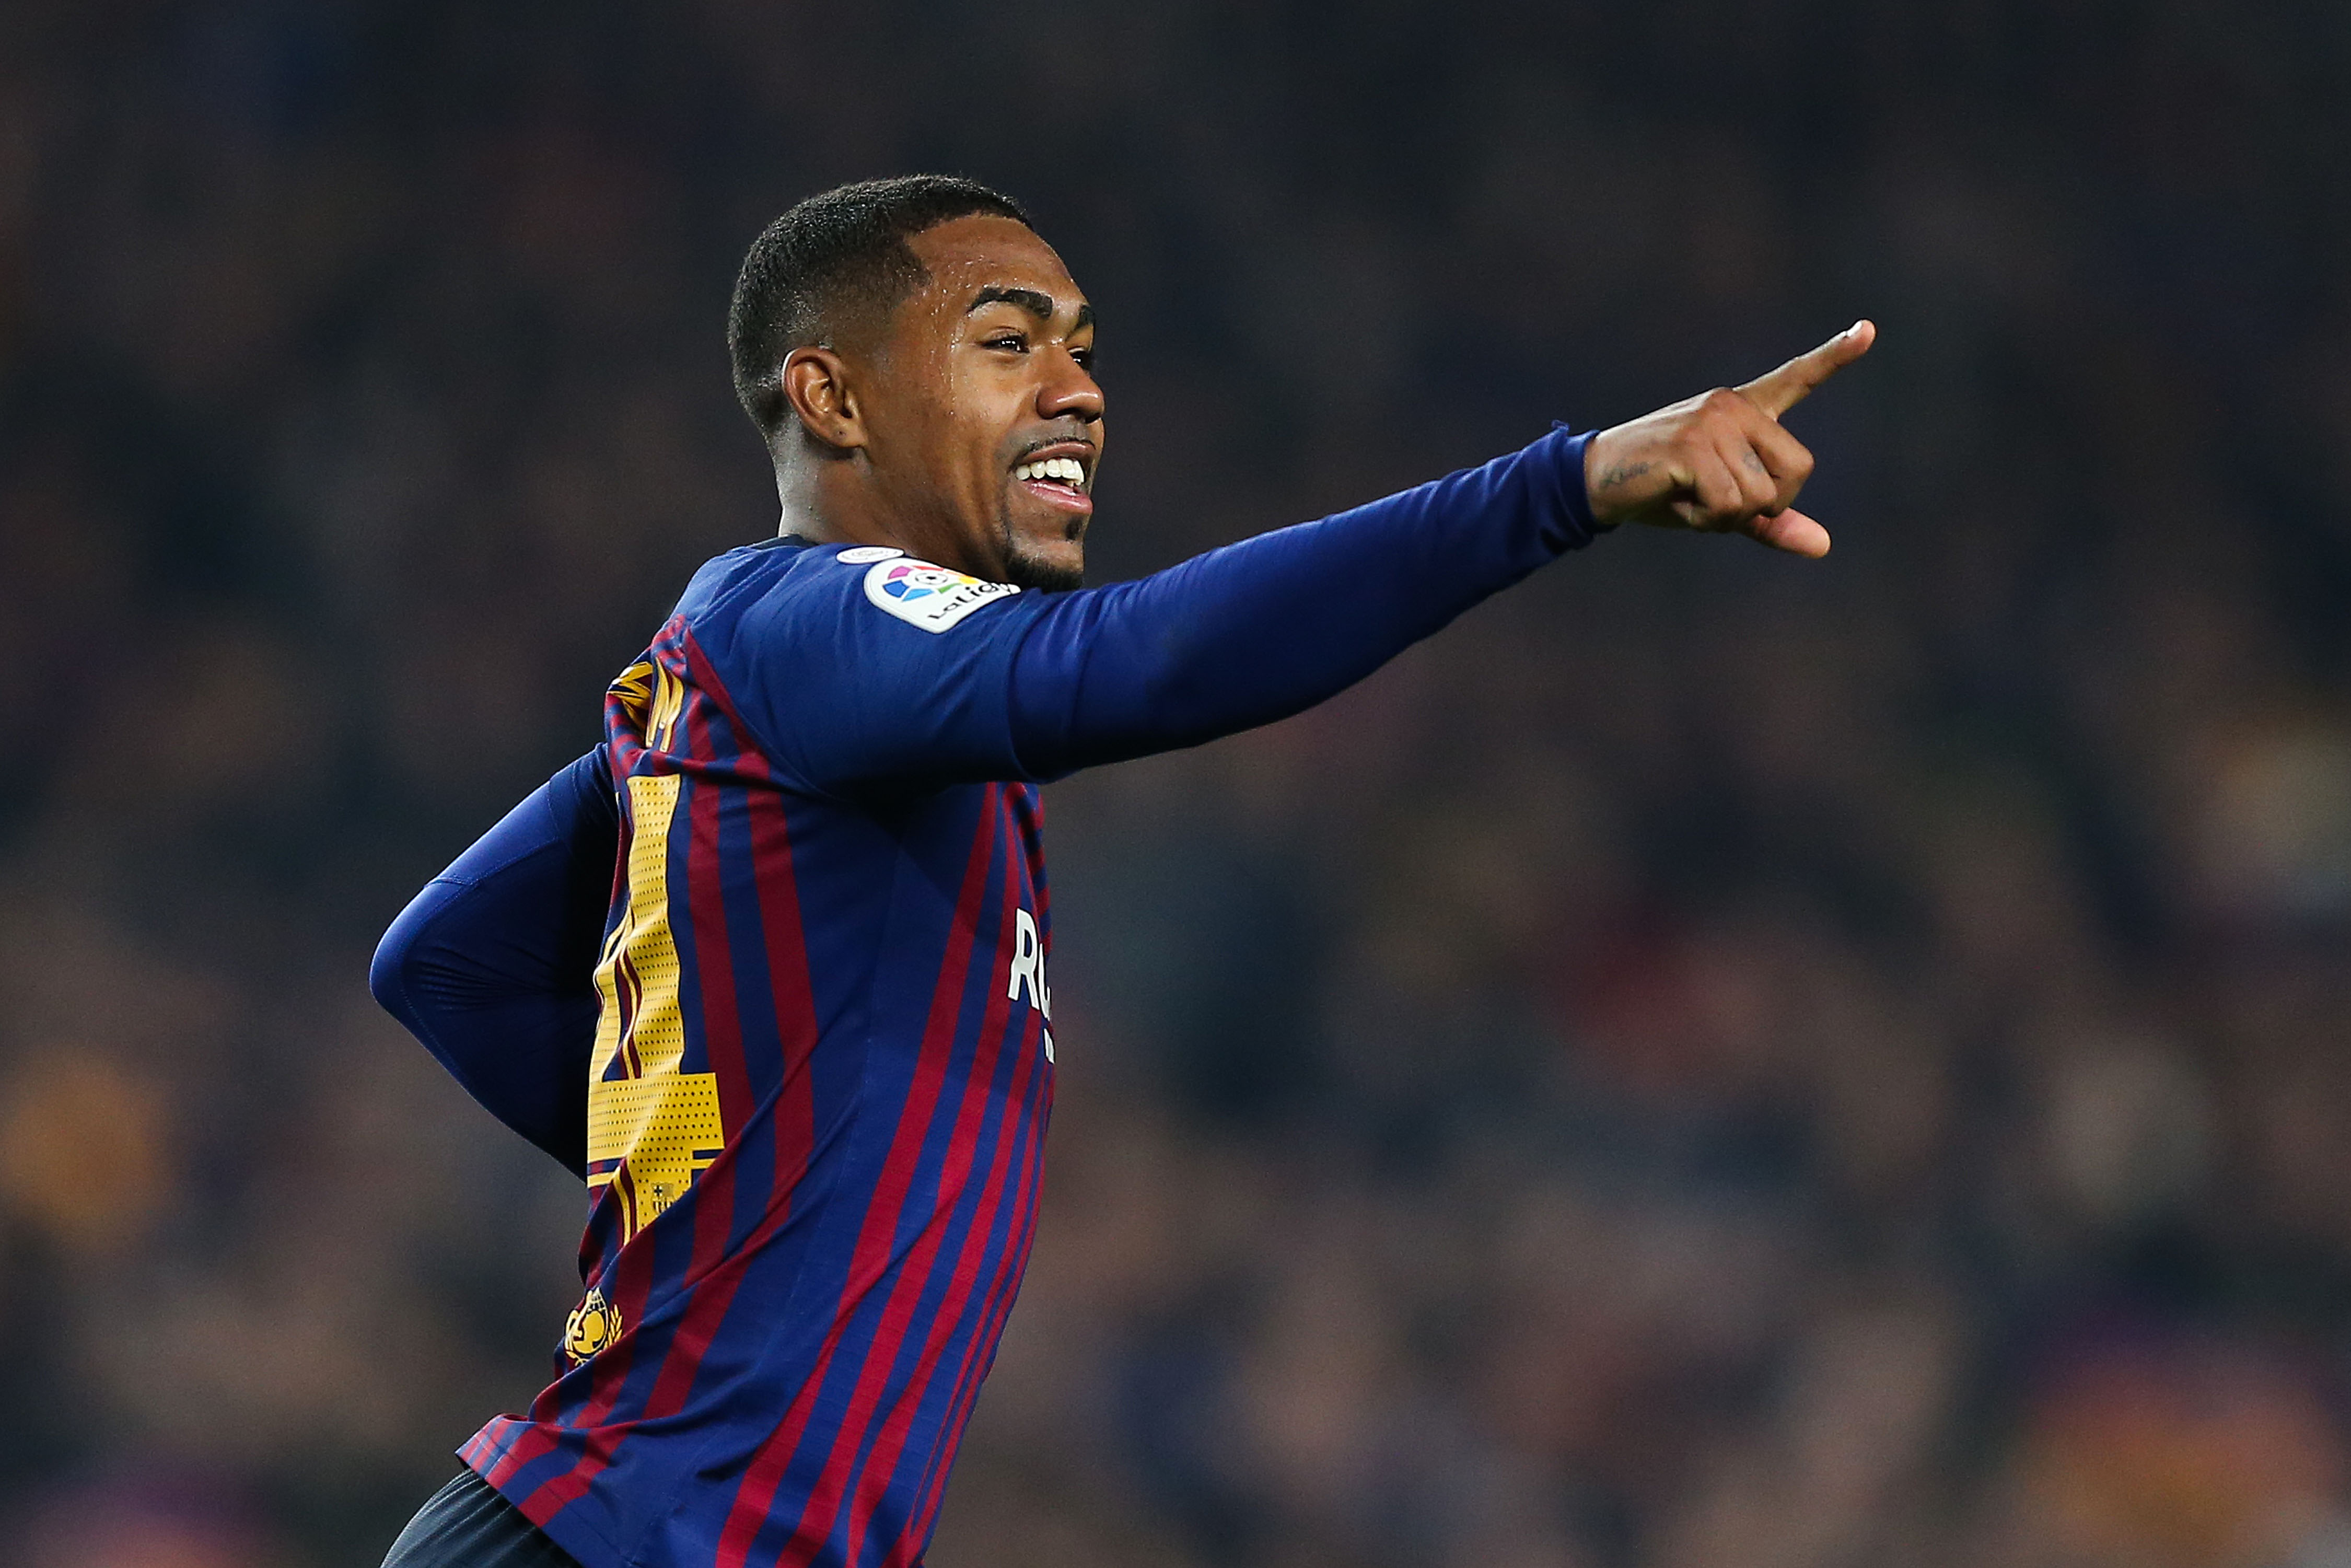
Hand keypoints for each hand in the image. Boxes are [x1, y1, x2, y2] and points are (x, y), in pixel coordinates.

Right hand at [1582, 320, 1875, 556]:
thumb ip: (1771, 519)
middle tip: (1718, 501)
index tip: (1868, 329)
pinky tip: (1675, 500)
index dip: (1835, 357)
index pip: (1797, 378)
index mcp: (1743, 409)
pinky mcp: (1692, 447)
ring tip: (1687, 498)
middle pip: (1798, 470)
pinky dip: (1703, 519)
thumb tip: (1822, 546)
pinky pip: (1728, 504)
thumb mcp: (1722, 506)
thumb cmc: (1660, 491)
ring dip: (1725, 517)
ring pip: (1760, 496)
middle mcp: (1732, 406)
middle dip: (1768, 504)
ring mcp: (1712, 423)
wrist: (1593, 482)